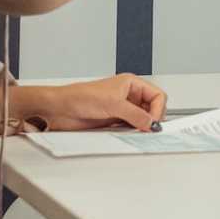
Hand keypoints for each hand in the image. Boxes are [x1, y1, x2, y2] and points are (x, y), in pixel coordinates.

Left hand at [13, 74, 168, 132]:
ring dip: (143, 126)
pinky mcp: (114, 121)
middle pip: (152, 107)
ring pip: (142, 119)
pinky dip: (134, 132)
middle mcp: (128, 95)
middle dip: (152, 118)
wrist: (61, 109)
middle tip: (149, 129)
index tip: (153, 122)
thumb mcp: (113, 104)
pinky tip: (131, 135)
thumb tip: (151, 123)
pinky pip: (131, 127)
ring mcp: (122, 109)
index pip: (157, 95)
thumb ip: (135, 114)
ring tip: (140, 132)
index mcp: (132, 83)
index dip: (158, 109)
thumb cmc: (81, 96)